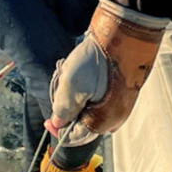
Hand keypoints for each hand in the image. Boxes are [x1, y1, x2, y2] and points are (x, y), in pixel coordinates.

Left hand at [48, 0, 168, 135]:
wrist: (124, 33)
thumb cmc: (98, 59)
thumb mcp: (72, 85)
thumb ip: (63, 109)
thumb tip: (58, 124)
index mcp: (103, 121)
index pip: (75, 138)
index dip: (58, 131)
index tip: (47, 121)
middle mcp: (115, 117)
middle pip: (82, 123)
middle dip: (68, 109)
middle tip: (63, 88)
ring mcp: (120, 104)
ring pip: (89, 110)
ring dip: (76, 97)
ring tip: (73, 75)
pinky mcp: (122, 91)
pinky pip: (98, 98)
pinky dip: (86, 90)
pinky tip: (84, 72)